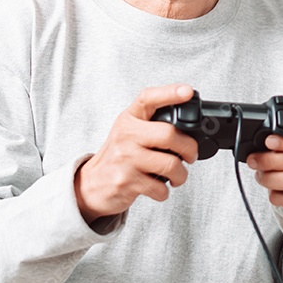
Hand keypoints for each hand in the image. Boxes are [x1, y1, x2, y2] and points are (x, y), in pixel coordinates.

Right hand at [75, 84, 199, 222]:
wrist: (92, 184)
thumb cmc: (119, 155)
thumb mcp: (130, 131)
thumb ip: (153, 124)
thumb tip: (191, 127)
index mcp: (129, 119)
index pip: (149, 98)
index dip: (170, 93)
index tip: (188, 91)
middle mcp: (126, 135)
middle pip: (169, 135)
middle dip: (190, 148)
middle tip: (190, 155)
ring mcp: (126, 158)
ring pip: (170, 165)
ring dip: (181, 175)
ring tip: (177, 176)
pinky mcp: (127, 182)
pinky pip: (160, 188)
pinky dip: (165, 191)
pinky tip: (159, 187)